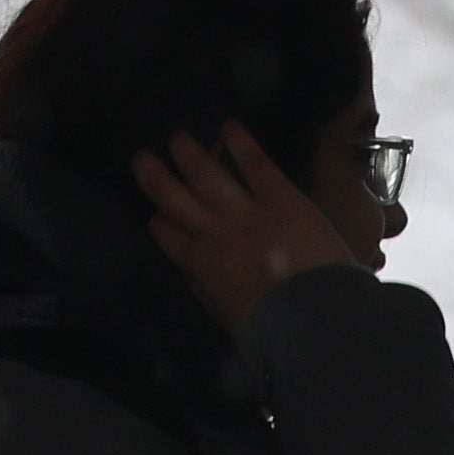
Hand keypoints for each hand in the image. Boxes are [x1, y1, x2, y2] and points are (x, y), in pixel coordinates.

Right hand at [136, 122, 368, 331]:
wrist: (311, 317)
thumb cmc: (273, 329)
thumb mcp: (228, 316)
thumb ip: (209, 290)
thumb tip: (195, 274)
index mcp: (200, 267)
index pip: (169, 237)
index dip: (160, 223)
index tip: (156, 215)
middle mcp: (213, 233)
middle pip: (173, 198)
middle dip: (155, 177)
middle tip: (142, 157)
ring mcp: (244, 211)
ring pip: (205, 174)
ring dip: (190, 153)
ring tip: (178, 137)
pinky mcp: (278, 197)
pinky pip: (254, 164)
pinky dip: (240, 142)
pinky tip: (229, 125)